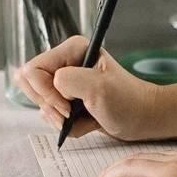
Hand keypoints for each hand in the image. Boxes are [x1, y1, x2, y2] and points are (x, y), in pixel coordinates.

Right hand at [15, 36, 176, 141]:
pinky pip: (51, 116)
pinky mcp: (68, 101)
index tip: (68, 107)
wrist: (146, 119)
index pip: (33, 70)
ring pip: (40, 104)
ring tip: (84, 118)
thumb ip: (67, 80)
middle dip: (49, 106)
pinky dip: (67, 126)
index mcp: (71, 50)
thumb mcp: (99, 88)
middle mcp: (65, 63)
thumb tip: (48, 83)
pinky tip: (87, 123)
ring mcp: (65, 83)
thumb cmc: (129, 102)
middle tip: (71, 114)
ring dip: (59, 119)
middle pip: (30, 86)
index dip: (46, 92)